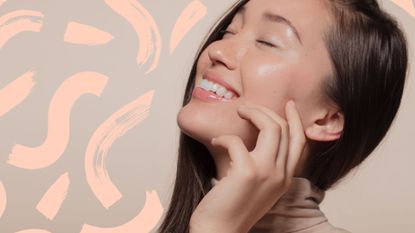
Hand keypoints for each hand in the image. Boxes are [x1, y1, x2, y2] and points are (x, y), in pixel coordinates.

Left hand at [189, 100, 305, 232]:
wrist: (219, 231)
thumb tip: (256, 138)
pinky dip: (224, 137)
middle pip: (285, 130)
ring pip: (271, 128)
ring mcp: (266, 173)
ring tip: (240, 112)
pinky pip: (237, 141)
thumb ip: (265, 165)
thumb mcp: (258, 186)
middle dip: (267, 111)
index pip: (300, 142)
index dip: (296, 120)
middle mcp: (281, 175)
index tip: (288, 105)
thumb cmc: (233, 207)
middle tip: (249, 107)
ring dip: (253, 113)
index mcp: (285, 179)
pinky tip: (217, 141)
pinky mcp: (246, 172)